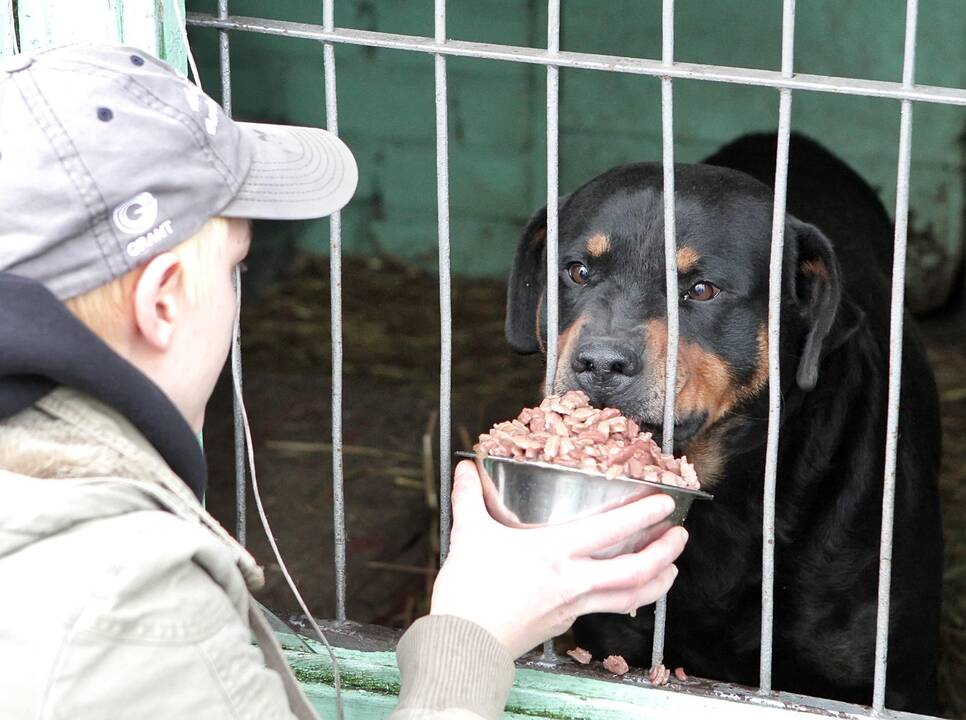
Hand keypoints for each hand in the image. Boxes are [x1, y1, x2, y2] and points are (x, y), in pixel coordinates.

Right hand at [430, 460, 688, 657]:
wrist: (464, 644)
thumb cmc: (468, 592)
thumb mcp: (468, 536)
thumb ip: (469, 498)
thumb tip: (464, 468)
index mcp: (553, 552)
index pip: (611, 531)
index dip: (644, 515)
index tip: (665, 502)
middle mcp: (572, 579)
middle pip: (635, 570)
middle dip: (664, 551)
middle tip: (681, 535)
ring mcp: (572, 605)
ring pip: (630, 595)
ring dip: (657, 580)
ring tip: (672, 567)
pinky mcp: (566, 622)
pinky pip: (607, 608)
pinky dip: (628, 598)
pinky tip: (631, 592)